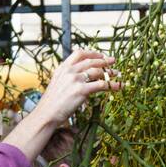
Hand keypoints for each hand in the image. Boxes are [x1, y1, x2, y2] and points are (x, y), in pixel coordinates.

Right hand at [3, 49, 120, 161]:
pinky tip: (119, 86)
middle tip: (113, 61)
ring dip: (110, 72)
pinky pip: (101, 85)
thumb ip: (67, 76)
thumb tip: (80, 75)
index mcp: (63, 67)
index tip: (101, 55)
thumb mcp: (57, 83)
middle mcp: (70, 71)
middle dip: (104, 60)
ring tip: (117, 74)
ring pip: (98, 71)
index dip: (92, 53)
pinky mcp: (81, 91)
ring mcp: (75, 80)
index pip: (79, 53)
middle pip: (91, 61)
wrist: (46, 113)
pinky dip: (112, 85)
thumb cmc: (52, 102)